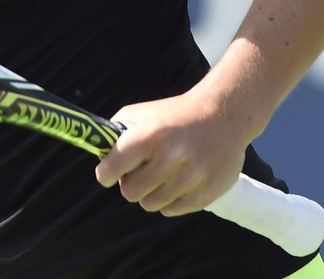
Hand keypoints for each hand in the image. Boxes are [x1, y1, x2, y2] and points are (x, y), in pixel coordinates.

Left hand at [93, 92, 248, 215]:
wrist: (224, 115)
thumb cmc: (175, 115)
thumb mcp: (141, 113)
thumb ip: (116, 135)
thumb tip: (100, 159)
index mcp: (150, 135)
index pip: (112, 168)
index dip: (106, 173)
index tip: (108, 173)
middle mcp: (171, 157)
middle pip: (130, 192)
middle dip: (130, 183)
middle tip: (140, 171)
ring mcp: (191, 177)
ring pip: (150, 204)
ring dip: (150, 192)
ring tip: (161, 174)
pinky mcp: (206, 193)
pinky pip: (171, 211)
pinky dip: (169, 199)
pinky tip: (177, 180)